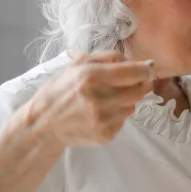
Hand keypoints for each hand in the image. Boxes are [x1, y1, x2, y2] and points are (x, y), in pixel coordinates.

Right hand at [25, 51, 154, 147]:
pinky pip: (124, 120)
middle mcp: (99, 98)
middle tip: (128, 83)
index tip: (146, 69)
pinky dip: (117, 115)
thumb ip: (108, 57)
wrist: (43, 124)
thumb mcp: (77, 65)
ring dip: (127, 100)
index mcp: (91, 76)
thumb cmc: (60, 90)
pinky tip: (101, 113)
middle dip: (138, 84)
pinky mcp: (106, 134)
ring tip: (107, 99)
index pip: (135, 72)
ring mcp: (103, 119)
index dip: (145, 70)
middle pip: (140, 90)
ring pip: (133, 106)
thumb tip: (138, 61)